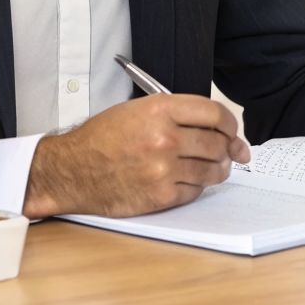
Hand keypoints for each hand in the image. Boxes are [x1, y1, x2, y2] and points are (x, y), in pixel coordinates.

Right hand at [21, 94, 250, 218]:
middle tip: (226, 152)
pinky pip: (195, 191)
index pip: (215, 113)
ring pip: (212, 170)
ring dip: (216, 170)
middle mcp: (164, 137)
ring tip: (210, 167)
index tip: (231, 131)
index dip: (230, 123)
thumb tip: (223, 131)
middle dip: (226, 149)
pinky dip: (196, 187)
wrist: (72, 169)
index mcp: (160, 109)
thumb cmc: (103, 138)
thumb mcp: (139, 110)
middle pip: (217, 143)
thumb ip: (180, 115)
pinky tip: (185, 180)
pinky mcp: (160, 194)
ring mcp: (163, 168)